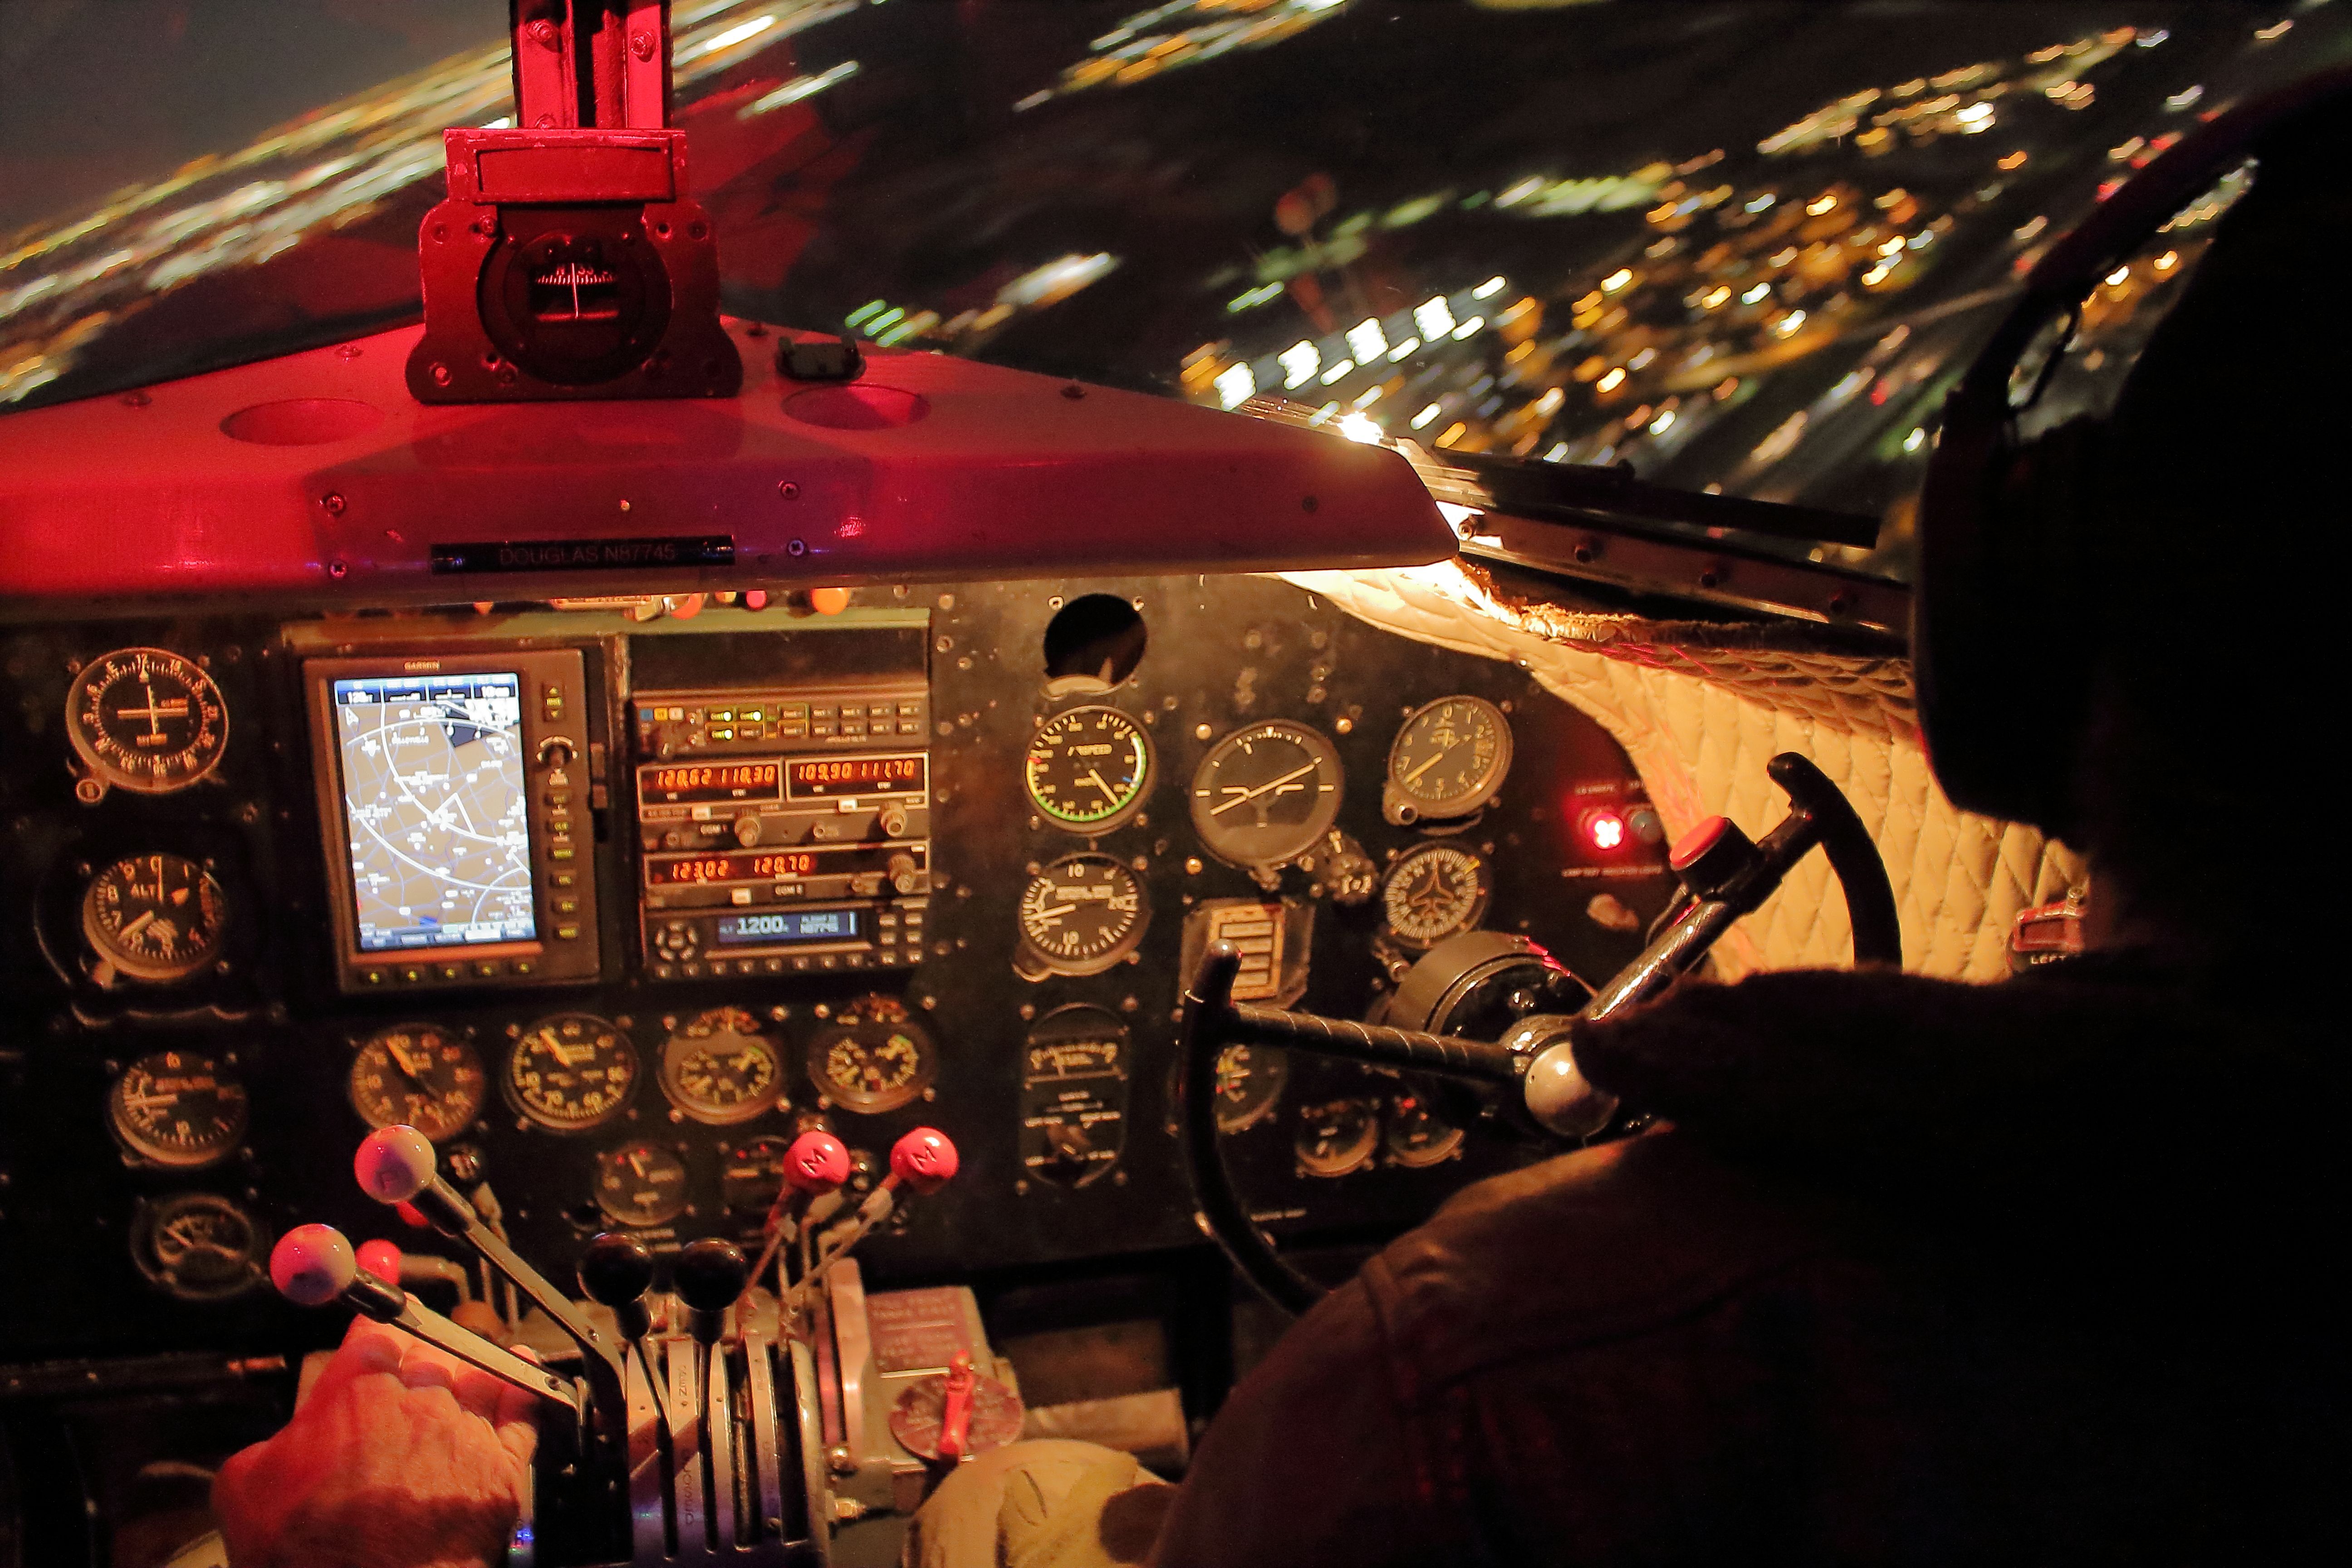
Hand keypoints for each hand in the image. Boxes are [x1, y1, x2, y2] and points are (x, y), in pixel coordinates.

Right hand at [214, 1316, 538, 1567]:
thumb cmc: (309, 1554)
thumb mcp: (247, 1488)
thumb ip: (273, 1442)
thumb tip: (286, 1437)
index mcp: (355, 1392)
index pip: (373, 1331)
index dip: (376, 1315)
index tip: (381, 1283)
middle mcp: (419, 1399)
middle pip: (426, 1352)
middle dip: (416, 1354)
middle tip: (408, 1362)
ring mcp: (466, 1430)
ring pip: (474, 1374)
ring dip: (464, 1368)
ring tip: (455, 1368)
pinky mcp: (504, 1466)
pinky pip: (523, 1407)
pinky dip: (522, 1383)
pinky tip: (520, 1367)